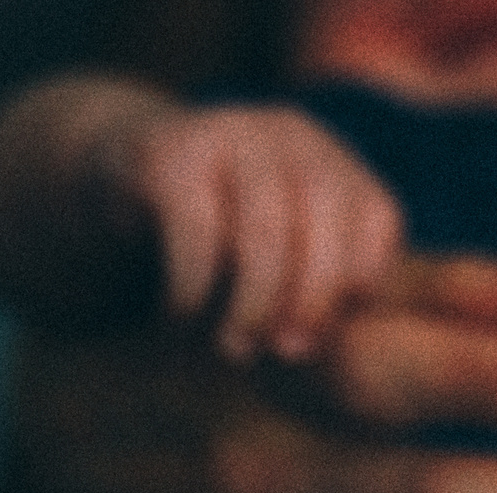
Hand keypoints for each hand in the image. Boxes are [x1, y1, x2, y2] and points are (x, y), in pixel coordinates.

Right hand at [106, 103, 405, 361]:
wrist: (121, 182)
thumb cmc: (223, 240)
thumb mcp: (286, 257)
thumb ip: (323, 291)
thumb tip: (322, 346)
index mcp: (335, 161)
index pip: (375, 220)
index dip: (357, 286)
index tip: (327, 335)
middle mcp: (291, 136)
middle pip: (324, 228)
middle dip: (310, 305)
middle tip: (286, 355)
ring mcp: (230, 134)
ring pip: (265, 236)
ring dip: (252, 308)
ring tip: (233, 352)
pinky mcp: (167, 153)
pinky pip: (196, 237)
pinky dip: (193, 294)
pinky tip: (181, 323)